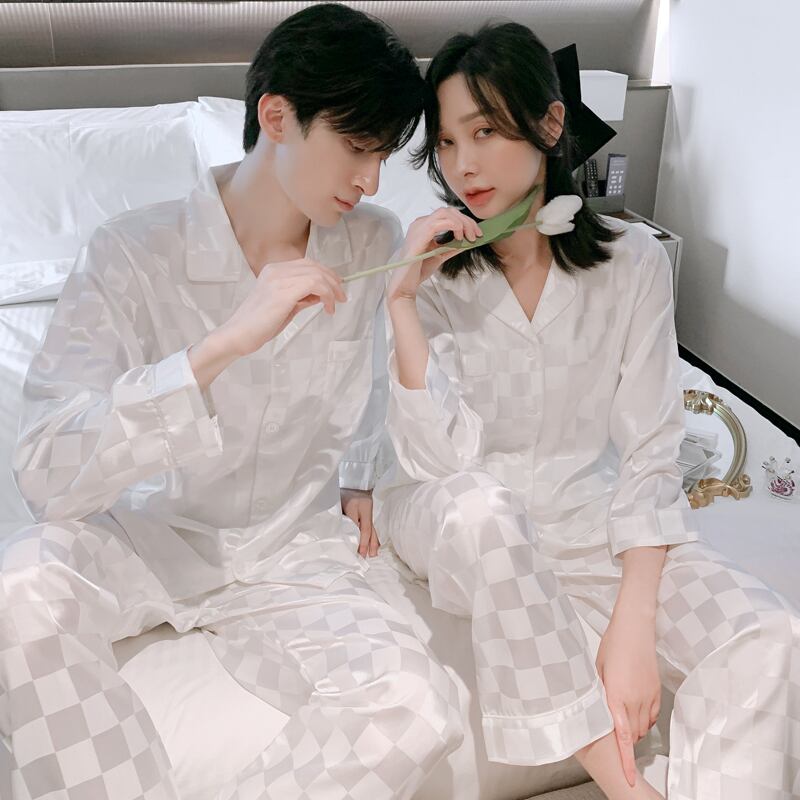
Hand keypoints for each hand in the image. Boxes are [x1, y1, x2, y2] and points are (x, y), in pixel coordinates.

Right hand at [221, 258, 346, 356]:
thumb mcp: (285, 307)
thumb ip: (301, 298)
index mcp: (273, 271)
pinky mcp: (284, 292)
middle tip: (341, 297)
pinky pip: (315, 285)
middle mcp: (276, 271)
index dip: (325, 274)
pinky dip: (327, 295)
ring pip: (317, 274)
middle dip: (333, 281)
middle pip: (314, 266)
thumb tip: (320, 295)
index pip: (307, 264)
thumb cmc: (258, 325)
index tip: (336, 288)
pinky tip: (327, 308)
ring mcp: (279, 279)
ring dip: (332, 289)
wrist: (238, 335)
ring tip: (335, 305)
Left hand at [340, 489, 379, 557]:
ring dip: (373, 542)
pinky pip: (373, 526)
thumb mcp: (338, 502)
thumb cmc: (341, 492)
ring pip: (372, 528)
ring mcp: (370, 509)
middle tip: (366, 556)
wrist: (352, 479)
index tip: (358, 552)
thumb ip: (340, 517)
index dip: (359, 539)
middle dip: (367, 543)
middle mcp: (365, 507)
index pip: (358, 525)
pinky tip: (376, 545)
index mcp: (355, 504)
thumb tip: (342, 534)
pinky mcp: (371, 512)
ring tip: (373, 554)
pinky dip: (374, 536)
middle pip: (367, 528)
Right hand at [387, 207, 481, 302]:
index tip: (476, 233)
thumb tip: (469, 240)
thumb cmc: (419, 270)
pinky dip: (454, 226)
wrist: (406, 283)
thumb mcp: (441, 255)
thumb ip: (453, 246)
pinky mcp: (419, 235)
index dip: (465, 221)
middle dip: (466, 220)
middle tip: (477, 234)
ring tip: (469, 236)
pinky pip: (439, 222)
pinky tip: (459, 237)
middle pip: (448, 211)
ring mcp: (419, 227)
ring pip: (445, 213)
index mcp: (423, 226)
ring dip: (462, 222)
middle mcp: (420, 223)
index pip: (447, 215)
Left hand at [595, 609, 660, 787]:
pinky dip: (644, 720)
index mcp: (616, 696)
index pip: (623, 738)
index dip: (626, 761)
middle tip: (611, 733)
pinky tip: (635, 711)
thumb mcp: (598, 670)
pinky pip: (652, 716)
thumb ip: (600, 694)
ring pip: (643, 727)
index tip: (628, 779)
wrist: (634, 629)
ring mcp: (648, 696)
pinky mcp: (656, 691)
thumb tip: (598, 710)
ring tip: (621, 717)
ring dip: (633, 729)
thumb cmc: (612, 645)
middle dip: (623, 741)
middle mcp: (634, 700)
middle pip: (632, 735)